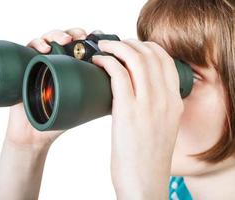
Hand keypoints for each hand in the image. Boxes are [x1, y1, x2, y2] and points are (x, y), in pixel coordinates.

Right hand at [6, 28, 87, 149]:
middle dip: (74, 33)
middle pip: (64, 40)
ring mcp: (39, 63)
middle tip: (83, 36)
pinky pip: (28, 49)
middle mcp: (54, 63)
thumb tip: (121, 98)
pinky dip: (36, 44)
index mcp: (69, 70)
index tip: (99, 37)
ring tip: (67, 40)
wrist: (34, 135)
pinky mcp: (25, 67)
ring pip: (47, 40)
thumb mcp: (80, 110)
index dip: (88, 39)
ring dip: (57, 35)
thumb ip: (96, 102)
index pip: (79, 47)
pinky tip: (45, 48)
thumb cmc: (58, 122)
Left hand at [92, 39, 183, 198]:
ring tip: (103, 48)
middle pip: (150, 54)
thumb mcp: (161, 126)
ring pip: (135, 59)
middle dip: (129, 43)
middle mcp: (164, 99)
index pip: (165, 60)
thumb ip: (155, 105)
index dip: (147, 47)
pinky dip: (107, 62)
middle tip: (113, 45)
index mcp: (174, 102)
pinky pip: (119, 74)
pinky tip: (98, 61)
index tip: (131, 47)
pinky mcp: (128, 112)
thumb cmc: (147, 157)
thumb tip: (133, 88)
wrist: (144, 182)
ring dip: (116, 47)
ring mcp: (148, 105)